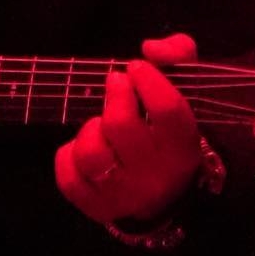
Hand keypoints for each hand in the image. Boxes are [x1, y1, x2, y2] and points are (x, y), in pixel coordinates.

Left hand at [54, 33, 201, 227]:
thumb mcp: (186, 95)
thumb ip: (179, 58)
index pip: (168, 110)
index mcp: (183, 148)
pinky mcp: (95, 207)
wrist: (165, 196)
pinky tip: (82, 147)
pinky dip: (68, 155)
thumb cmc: (169, 134)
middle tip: (114, 82)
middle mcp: (155, 176)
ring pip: (91, 154)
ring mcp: (123, 195)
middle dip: (114, 96)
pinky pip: (68, 177)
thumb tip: (150, 48)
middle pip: (121, 126)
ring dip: (90, 128)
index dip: (149, 80)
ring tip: (100, 122)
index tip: (136, 66)